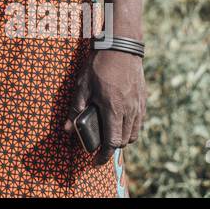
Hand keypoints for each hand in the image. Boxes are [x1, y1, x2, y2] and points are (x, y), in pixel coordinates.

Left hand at [63, 49, 144, 164]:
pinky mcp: (143, 100)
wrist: (120, 47)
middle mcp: (130, 111)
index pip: (112, 142)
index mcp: (114, 109)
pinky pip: (139, 122)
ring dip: (122, 138)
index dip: (104, 156)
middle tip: (99, 145)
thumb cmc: (99, 65)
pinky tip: (119, 120)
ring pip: (134, 133)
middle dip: (111, 147)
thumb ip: (76, 109)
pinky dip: (130, 127)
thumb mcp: (82, 86)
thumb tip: (67, 129)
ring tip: (109, 133)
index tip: (96, 161)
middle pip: (124, 141)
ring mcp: (139, 106)